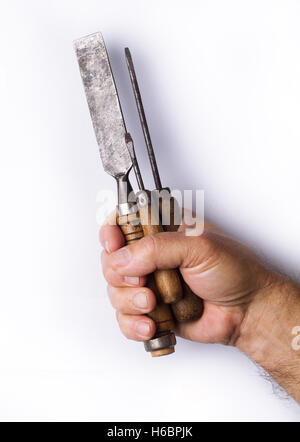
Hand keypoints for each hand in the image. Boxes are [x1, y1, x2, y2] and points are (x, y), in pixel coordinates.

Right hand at [100, 219, 274, 344]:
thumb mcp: (200, 247)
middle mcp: (153, 255)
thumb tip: (123, 259)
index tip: (113, 244)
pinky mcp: (152, 310)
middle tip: (143, 280)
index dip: (111, 231)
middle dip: (122, 275)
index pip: (124, 221)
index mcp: (164, 229)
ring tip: (154, 304)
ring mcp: (151, 283)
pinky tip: (152, 324)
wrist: (248, 312)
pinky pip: (126, 318)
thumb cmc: (235, 272)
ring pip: (116, 292)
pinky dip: (134, 324)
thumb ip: (158, 248)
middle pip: (112, 260)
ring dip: (130, 302)